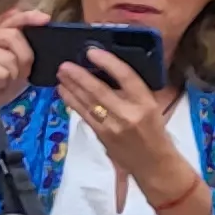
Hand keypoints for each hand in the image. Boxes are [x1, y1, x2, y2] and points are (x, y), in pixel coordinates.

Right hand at [0, 10, 45, 116]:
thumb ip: (24, 50)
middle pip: (13, 36)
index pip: (11, 19)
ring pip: (10, 58)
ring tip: (3, 82)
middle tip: (21, 74)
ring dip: (13, 75)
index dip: (28, 17)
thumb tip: (40, 34)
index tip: (46, 19)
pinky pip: (2, 72)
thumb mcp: (16, 66)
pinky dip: (3, 83)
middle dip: (25, 58)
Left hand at [58, 48, 188, 192]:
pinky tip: (64, 92)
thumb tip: (107, 70)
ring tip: (60, 74)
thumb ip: (133, 91)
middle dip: (80, 76)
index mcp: (146, 102)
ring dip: (71, 87)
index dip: (108, 62)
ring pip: (88, 102)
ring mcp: (113, 126)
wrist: (153, 162)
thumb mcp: (151, 106)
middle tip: (65, 64)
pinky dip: (72, 102)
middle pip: (100, 90)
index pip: (126, 77)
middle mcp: (129, 113)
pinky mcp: (102, 135)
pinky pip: (84, 115)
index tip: (92, 52)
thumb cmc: (154, 130)